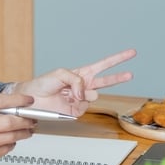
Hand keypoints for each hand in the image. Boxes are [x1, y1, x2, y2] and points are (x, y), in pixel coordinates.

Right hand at [0, 91, 36, 164]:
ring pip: (8, 138)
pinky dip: (10, 144)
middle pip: (6, 122)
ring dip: (22, 133)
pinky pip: (2, 151)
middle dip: (24, 119)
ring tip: (26, 130)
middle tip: (31, 118)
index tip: (27, 100)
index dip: (17, 100)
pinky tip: (10, 140)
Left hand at [14, 48, 136, 115]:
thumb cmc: (43, 84)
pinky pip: (83, 106)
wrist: (33, 99)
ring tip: (69, 92)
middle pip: (107, 81)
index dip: (118, 59)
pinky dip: (76, 102)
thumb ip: (77, 80)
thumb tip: (86, 94)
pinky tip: (67, 100)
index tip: (131, 54)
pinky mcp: (77, 111)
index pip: (104, 65)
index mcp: (82, 74)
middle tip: (130, 74)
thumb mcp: (61, 73)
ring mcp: (82, 99)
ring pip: (93, 95)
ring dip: (83, 92)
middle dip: (119, 77)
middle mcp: (84, 86)